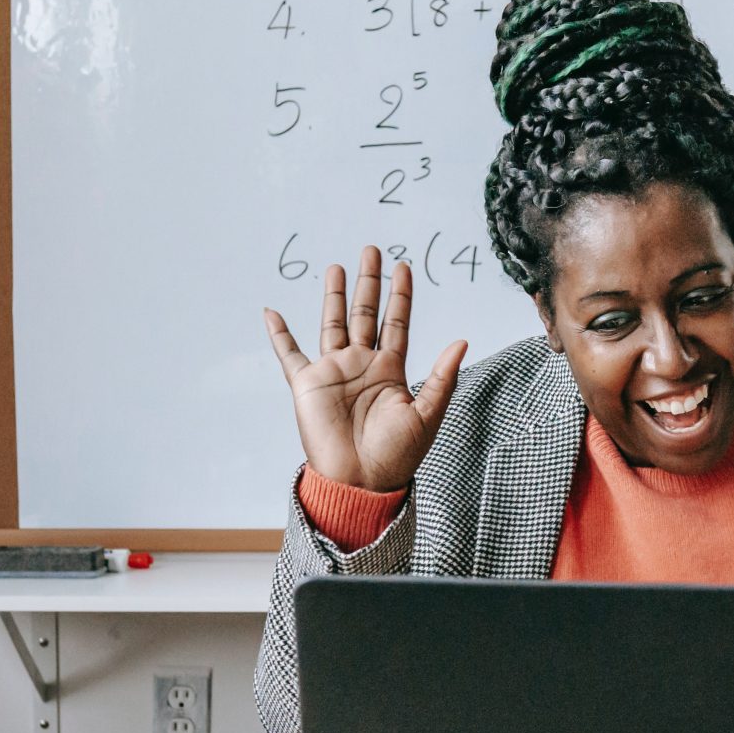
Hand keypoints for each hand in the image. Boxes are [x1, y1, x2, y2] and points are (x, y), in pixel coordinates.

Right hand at [263, 247, 467, 493]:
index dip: (401, 295)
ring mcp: (334, 372)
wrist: (360, 482)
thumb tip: (462, 341)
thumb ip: (442, 377)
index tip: (404, 266)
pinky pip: (289, 354)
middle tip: (372, 250)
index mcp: (390, 371)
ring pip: (333, 323)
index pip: (397, 323)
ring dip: (334, 295)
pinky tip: (272, 313)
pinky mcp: (307, 385)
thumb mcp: (427, 414)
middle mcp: (361, 366)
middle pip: (365, 313)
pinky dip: (279, 334)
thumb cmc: (395, 457)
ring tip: (337, 267)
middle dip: (369, 282)